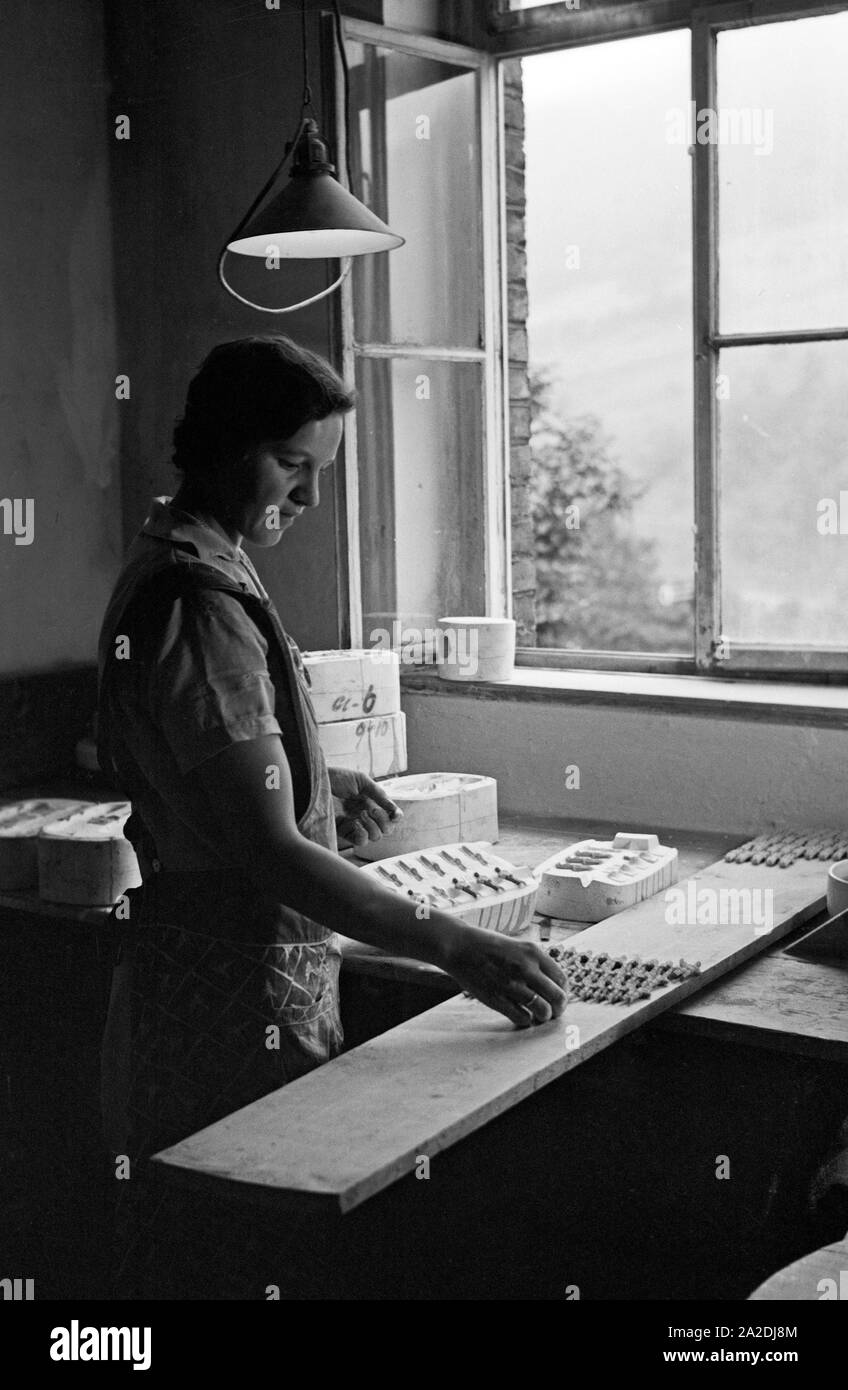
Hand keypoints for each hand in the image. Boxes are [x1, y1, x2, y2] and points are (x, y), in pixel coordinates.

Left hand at [329, 767, 402, 850]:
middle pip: (385, 829)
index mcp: (370, 802)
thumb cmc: (336, 778)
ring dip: (373, 827)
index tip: (395, 814)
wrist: (315, 782)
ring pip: (375, 837)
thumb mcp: (361, 781)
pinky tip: (355, 823)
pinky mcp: (343, 831)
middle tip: (370, 809)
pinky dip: (362, 834)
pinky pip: (360, 841)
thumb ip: (379, 795)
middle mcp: (364, 815)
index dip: (395, 817)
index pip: (390, 816)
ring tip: (361, 815)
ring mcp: (355, 824)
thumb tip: (395, 811)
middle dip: (382, 820)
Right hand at [442, 928, 567, 1028]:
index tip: (559, 997)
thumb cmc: (489, 946)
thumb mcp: (518, 946)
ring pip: (541, 1011)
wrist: (459, 946)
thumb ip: (536, 962)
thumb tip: (553, 984)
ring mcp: (511, 984)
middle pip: (556, 997)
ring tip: (539, 1016)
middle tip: (553, 1011)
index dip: (564, 992)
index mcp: (533, 952)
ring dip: (543, 1017)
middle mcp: (525, 968)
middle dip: (558, 1008)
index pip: (561, 979)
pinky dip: (526, 1020)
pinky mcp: (496, 998)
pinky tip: (522, 1016)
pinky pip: (521, 1017)